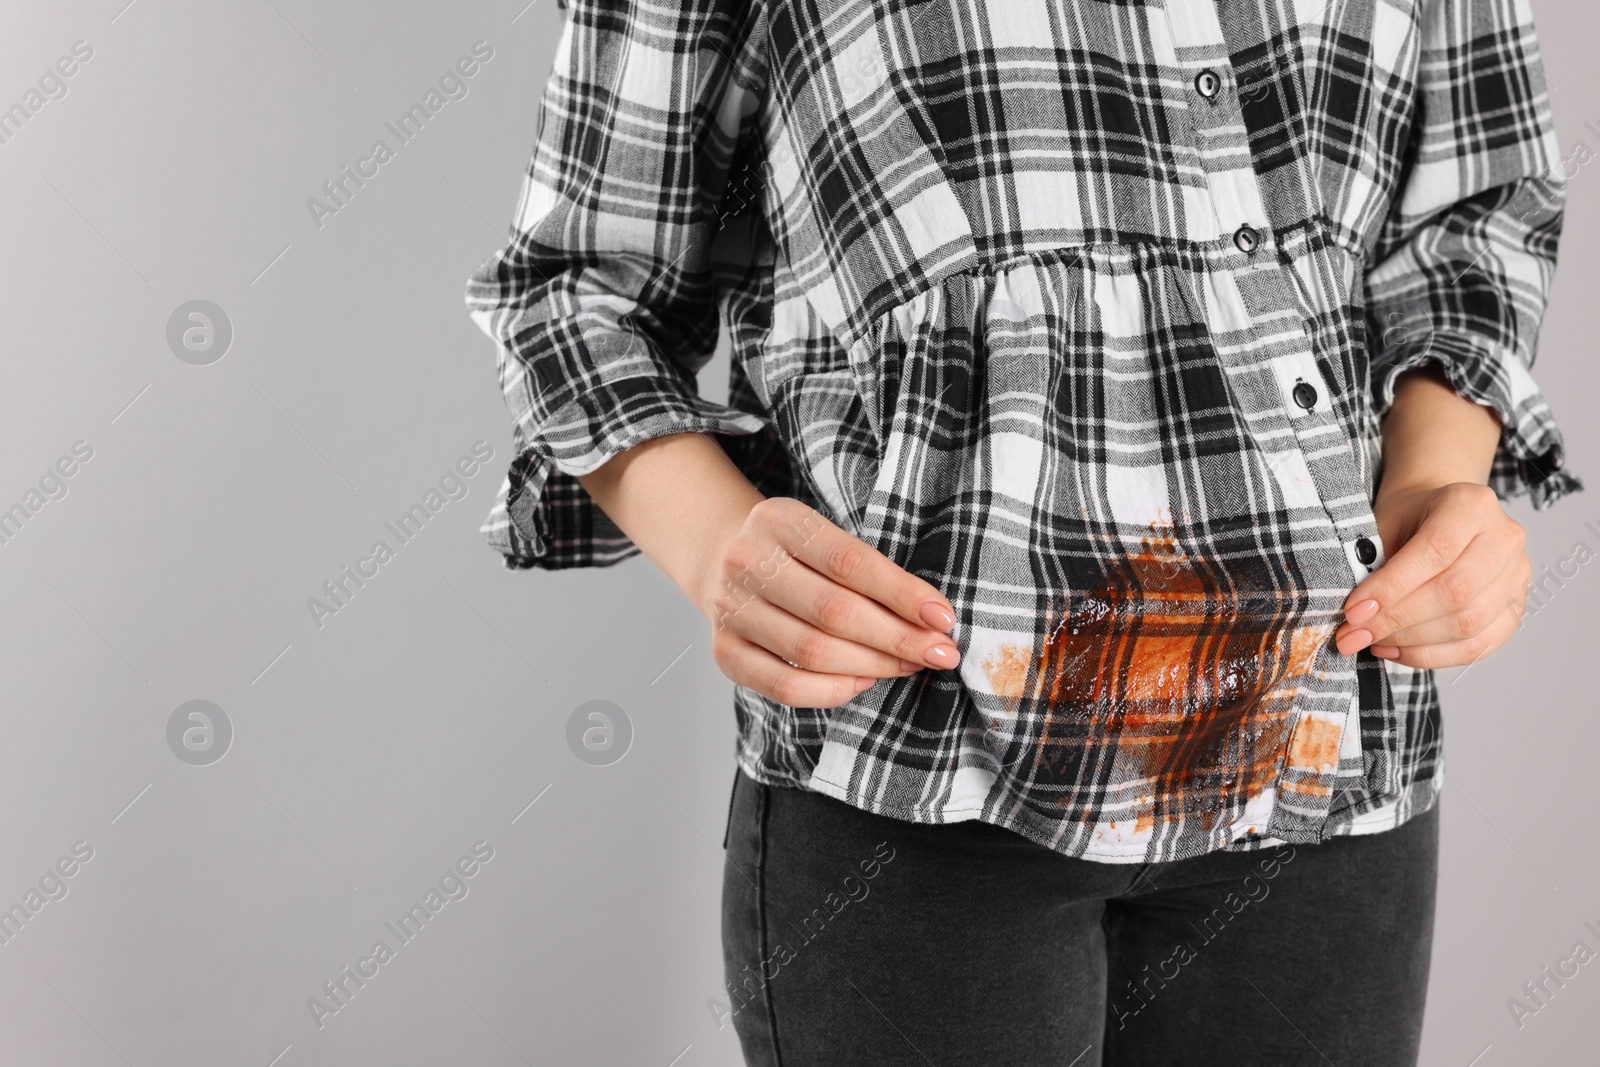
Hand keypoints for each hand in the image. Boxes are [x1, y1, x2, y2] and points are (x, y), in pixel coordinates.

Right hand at [694, 497, 960, 707]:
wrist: (722, 556)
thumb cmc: (795, 552)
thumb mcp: (824, 536)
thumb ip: (867, 569)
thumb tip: (930, 619)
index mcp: (779, 521)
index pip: (850, 563)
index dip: (902, 595)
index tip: (943, 618)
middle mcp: (747, 562)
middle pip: (834, 612)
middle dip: (898, 638)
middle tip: (940, 652)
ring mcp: (730, 609)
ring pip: (812, 652)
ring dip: (873, 665)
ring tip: (909, 665)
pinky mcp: (724, 652)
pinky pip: (783, 686)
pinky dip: (831, 691)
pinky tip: (863, 681)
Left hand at [1334, 482, 1530, 667]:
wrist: (1438, 516)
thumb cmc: (1408, 519)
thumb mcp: (1386, 523)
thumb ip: (1374, 563)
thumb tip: (1356, 617)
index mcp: (1472, 505)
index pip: (1436, 551)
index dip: (1391, 588)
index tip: (1354, 611)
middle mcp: (1505, 538)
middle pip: (1456, 592)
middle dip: (1397, 620)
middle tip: (1355, 634)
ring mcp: (1517, 576)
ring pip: (1468, 625)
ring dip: (1411, 642)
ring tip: (1371, 641)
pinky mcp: (1516, 609)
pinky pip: (1477, 646)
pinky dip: (1431, 656)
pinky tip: (1396, 650)